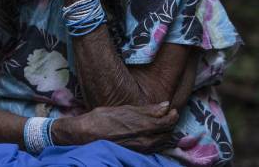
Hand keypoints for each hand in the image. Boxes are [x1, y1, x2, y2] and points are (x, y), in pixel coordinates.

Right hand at [52, 102, 178, 152]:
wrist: (86, 134)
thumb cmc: (103, 118)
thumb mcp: (125, 109)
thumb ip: (147, 110)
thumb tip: (165, 106)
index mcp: (143, 126)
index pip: (167, 123)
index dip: (172, 116)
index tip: (172, 110)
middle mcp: (145, 140)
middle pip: (168, 134)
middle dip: (171, 125)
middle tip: (169, 116)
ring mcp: (141, 149)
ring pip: (162, 143)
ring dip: (166, 134)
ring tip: (162, 125)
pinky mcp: (136, 153)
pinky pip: (154, 148)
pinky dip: (158, 141)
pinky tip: (154, 135)